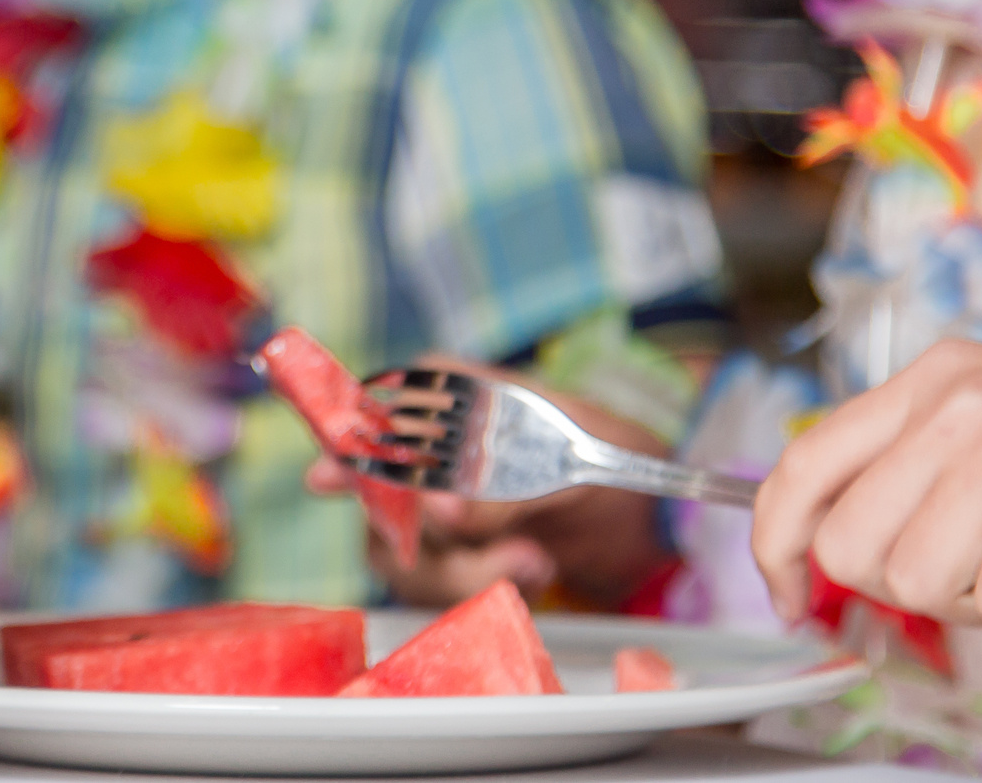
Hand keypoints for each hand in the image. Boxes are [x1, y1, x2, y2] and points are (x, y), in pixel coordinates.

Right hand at [304, 357, 669, 607]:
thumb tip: (444, 516)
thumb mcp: (569, 462)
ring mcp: (430, 509)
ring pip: (401, 558)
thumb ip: (503, 489)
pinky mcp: (450, 558)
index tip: (327, 478)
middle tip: (513, 554)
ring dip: (470, 575)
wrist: (654, 512)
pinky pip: (435, 589)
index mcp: (445, 393)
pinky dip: (484, 588)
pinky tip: (534, 567)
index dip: (344, 449)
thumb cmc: (613, 457)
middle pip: (375, 503)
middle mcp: (423, 448)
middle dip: (437, 542)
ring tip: (535, 562)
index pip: (367, 414)